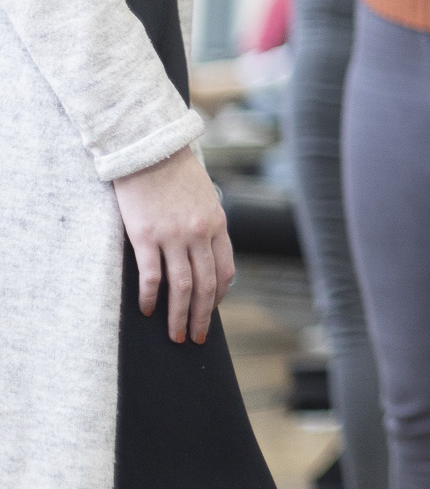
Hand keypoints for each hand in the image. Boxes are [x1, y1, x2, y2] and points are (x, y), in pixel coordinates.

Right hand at [111, 146, 234, 344]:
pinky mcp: (145, 236)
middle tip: (194, 338)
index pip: (225, 270)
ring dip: (179, 315)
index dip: (219, 296)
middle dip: (201, 316)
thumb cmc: (175, 174)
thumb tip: (204, 255)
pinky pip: (153, 275)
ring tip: (175, 335)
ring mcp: (173, 236)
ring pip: (182, 287)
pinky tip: (148, 310)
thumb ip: (207, 226)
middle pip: (205, 285)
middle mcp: (199, 234)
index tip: (210, 311)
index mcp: (217, 224)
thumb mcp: (204, 198)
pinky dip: (152, 297)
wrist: (148, 151)